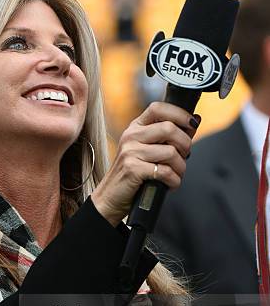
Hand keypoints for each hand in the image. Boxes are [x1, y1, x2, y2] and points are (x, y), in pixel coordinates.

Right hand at [91, 102, 199, 225]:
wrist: (110, 197)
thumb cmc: (133, 175)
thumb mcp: (148, 150)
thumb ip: (169, 136)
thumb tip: (194, 120)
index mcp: (135, 128)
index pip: (158, 108)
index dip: (179, 113)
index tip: (191, 124)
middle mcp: (131, 136)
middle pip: (169, 128)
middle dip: (185, 144)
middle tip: (184, 157)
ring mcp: (130, 152)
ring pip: (170, 152)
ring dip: (181, 167)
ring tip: (176, 175)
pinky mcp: (132, 169)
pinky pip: (165, 171)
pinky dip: (174, 180)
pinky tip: (170, 184)